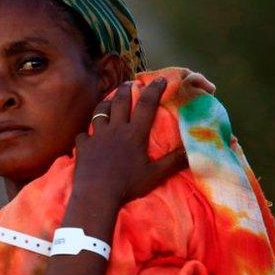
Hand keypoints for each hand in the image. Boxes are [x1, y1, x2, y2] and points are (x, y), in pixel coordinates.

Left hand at [73, 78, 188, 204]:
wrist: (97, 194)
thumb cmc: (128, 185)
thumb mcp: (155, 175)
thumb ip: (173, 161)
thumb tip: (192, 151)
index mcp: (134, 133)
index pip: (146, 105)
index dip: (154, 90)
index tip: (160, 80)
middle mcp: (115, 129)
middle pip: (120, 101)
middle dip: (126, 89)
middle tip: (130, 82)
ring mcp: (96, 136)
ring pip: (100, 112)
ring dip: (105, 104)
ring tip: (109, 102)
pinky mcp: (83, 146)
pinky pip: (83, 135)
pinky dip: (86, 134)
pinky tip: (88, 137)